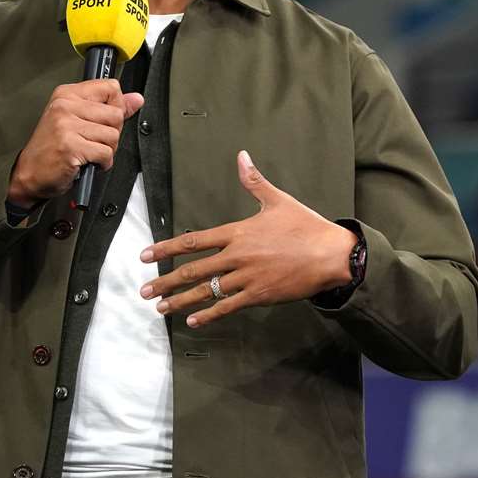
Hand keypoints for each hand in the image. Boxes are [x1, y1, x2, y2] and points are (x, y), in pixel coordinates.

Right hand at [8, 80, 143, 206]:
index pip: (110, 87)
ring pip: (113, 135)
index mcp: (67, 94)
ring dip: (107, 150)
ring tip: (89, 152)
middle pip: (116, 114)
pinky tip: (88, 162)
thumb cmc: (52, 148)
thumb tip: (136, 99)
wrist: (29, 174)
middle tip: (93, 141)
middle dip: (112, 133)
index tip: (104, 120)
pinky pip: (105, 153)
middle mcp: (65, 106)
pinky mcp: (70, 146)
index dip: (116, 106)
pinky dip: (102, 163)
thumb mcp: (79, 121)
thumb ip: (109, 108)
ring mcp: (66, 125)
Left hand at [139, 150, 356, 327]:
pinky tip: (193, 321)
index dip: (166, 249)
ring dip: (181, 300)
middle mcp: (238, 256)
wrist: (332, 254)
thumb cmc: (306, 226)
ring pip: (206, 291)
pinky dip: (209, 314)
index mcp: (238, 232)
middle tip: (144, 290)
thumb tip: (241, 156)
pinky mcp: (260, 294)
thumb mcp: (279, 200)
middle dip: (165, 282)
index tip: (145, 256)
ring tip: (161, 308)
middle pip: (193, 270)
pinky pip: (228, 306)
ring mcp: (248, 278)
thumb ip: (254, 181)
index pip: (194, 241)